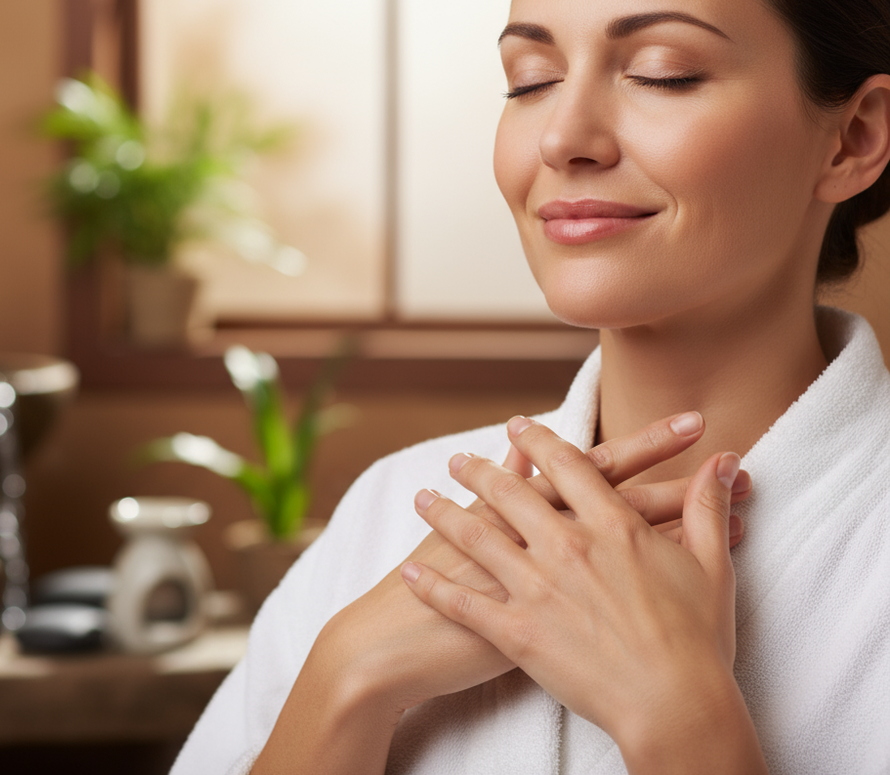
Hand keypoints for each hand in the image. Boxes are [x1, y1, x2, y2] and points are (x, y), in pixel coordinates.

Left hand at [315, 411, 749, 717]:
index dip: (540, 442)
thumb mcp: (712, 563)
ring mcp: (537, 587)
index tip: (518, 427)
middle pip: (511, 493)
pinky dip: (432, 586)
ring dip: (445, 514)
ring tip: (423, 497)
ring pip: (477, 537)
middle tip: (456, 460)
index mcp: (612, 526)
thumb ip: (707, 505)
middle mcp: (566, 546)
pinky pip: (464, 603)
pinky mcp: (517, 630)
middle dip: (479, 472)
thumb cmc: (699, 639)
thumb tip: (726, 461)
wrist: (677, 707)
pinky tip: (409, 572)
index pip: (568, 466)